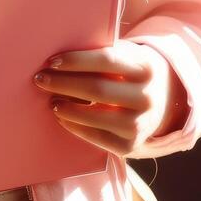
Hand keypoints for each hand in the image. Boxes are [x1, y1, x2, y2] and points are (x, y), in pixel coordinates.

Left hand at [31, 40, 186, 155]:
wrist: (160, 99)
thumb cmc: (128, 71)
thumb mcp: (124, 56)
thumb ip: (99, 55)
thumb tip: (57, 59)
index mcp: (145, 68)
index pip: (106, 60)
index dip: (76, 60)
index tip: (51, 61)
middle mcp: (146, 97)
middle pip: (97, 89)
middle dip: (63, 83)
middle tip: (39, 79)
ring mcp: (140, 124)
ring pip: (96, 116)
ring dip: (67, 108)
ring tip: (50, 101)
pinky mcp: (130, 145)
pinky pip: (97, 137)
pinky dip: (75, 126)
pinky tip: (61, 116)